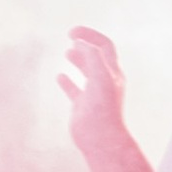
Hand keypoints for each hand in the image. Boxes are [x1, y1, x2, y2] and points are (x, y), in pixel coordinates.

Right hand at [57, 26, 127, 153]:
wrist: (99, 138)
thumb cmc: (102, 109)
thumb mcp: (100, 77)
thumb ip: (92, 57)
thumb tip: (80, 44)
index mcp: (112, 72)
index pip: (104, 46)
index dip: (90, 35)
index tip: (72, 32)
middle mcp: (105, 81)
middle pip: (96, 56)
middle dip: (85, 45)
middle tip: (70, 37)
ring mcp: (93, 94)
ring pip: (86, 72)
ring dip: (78, 60)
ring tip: (67, 52)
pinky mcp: (82, 106)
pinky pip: (74, 90)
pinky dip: (67, 81)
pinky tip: (59, 76)